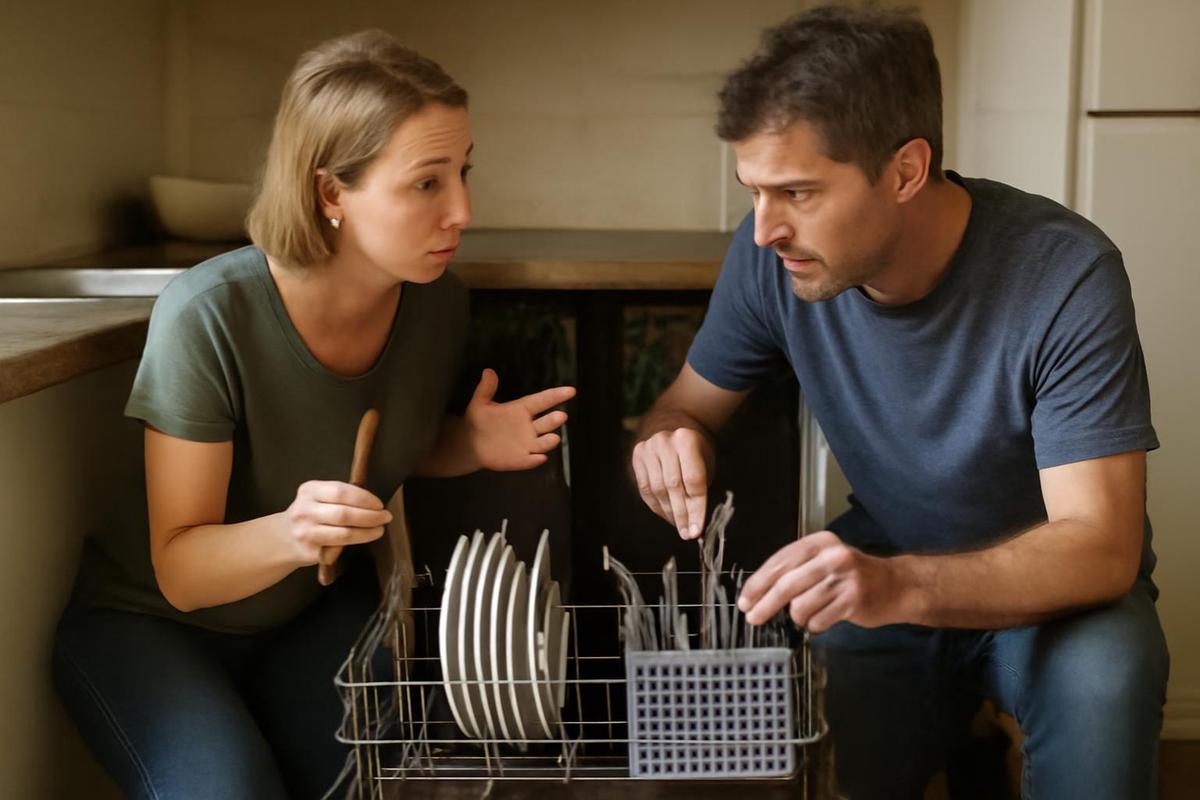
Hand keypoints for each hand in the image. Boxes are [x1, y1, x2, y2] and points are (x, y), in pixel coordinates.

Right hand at [283, 480, 391, 565]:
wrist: (283, 538)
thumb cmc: (310, 513)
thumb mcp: (317, 496)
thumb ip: (339, 495)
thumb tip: (373, 502)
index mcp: (309, 490)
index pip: (341, 491)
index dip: (364, 498)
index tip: (379, 504)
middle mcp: (305, 510)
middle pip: (344, 513)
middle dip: (370, 516)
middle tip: (385, 517)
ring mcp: (306, 532)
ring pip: (344, 533)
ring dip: (367, 531)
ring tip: (379, 529)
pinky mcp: (310, 550)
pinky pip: (339, 547)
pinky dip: (357, 542)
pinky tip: (366, 538)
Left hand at [465, 368, 575, 470]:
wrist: (470, 444)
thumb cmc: (478, 421)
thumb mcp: (480, 403)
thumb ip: (485, 389)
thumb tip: (487, 371)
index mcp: (522, 409)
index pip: (543, 400)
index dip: (556, 395)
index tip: (571, 390)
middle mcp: (529, 427)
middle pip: (547, 422)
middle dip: (554, 420)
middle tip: (561, 415)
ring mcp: (527, 444)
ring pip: (543, 442)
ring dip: (549, 441)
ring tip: (554, 438)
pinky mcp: (521, 459)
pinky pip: (531, 460)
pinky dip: (536, 460)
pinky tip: (539, 458)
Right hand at [631, 427, 713, 538]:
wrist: (676, 431)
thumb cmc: (696, 453)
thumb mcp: (705, 465)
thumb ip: (699, 491)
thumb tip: (694, 527)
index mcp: (687, 440)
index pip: (693, 481)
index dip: (696, 509)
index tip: (697, 531)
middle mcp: (665, 441)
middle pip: (674, 487)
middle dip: (681, 515)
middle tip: (687, 534)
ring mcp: (648, 448)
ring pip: (657, 490)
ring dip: (668, 513)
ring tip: (678, 526)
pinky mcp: (637, 456)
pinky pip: (645, 489)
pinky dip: (656, 506)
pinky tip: (666, 515)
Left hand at [737, 530, 903, 631]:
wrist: (896, 585)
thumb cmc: (852, 575)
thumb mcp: (824, 561)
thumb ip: (796, 570)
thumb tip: (758, 593)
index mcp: (818, 542)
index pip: (779, 562)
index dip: (758, 583)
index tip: (745, 600)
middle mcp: (831, 556)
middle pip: (785, 585)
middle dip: (765, 605)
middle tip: (752, 618)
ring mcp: (843, 578)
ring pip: (800, 606)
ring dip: (799, 616)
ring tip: (811, 612)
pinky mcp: (853, 600)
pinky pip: (817, 620)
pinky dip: (815, 624)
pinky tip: (826, 616)